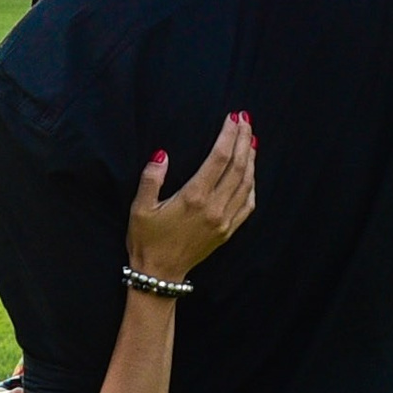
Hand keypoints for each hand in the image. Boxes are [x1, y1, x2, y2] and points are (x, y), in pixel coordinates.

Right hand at [127, 112, 258, 284]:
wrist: (160, 274)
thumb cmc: (147, 240)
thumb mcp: (140, 208)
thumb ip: (151, 179)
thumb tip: (162, 155)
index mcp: (194, 198)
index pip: (219, 158)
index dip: (229, 135)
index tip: (233, 118)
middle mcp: (214, 208)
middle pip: (238, 167)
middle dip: (243, 140)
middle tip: (245, 121)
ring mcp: (224, 220)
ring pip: (246, 183)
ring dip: (250, 160)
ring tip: (251, 140)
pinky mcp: (228, 231)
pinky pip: (247, 204)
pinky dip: (251, 185)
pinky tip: (250, 173)